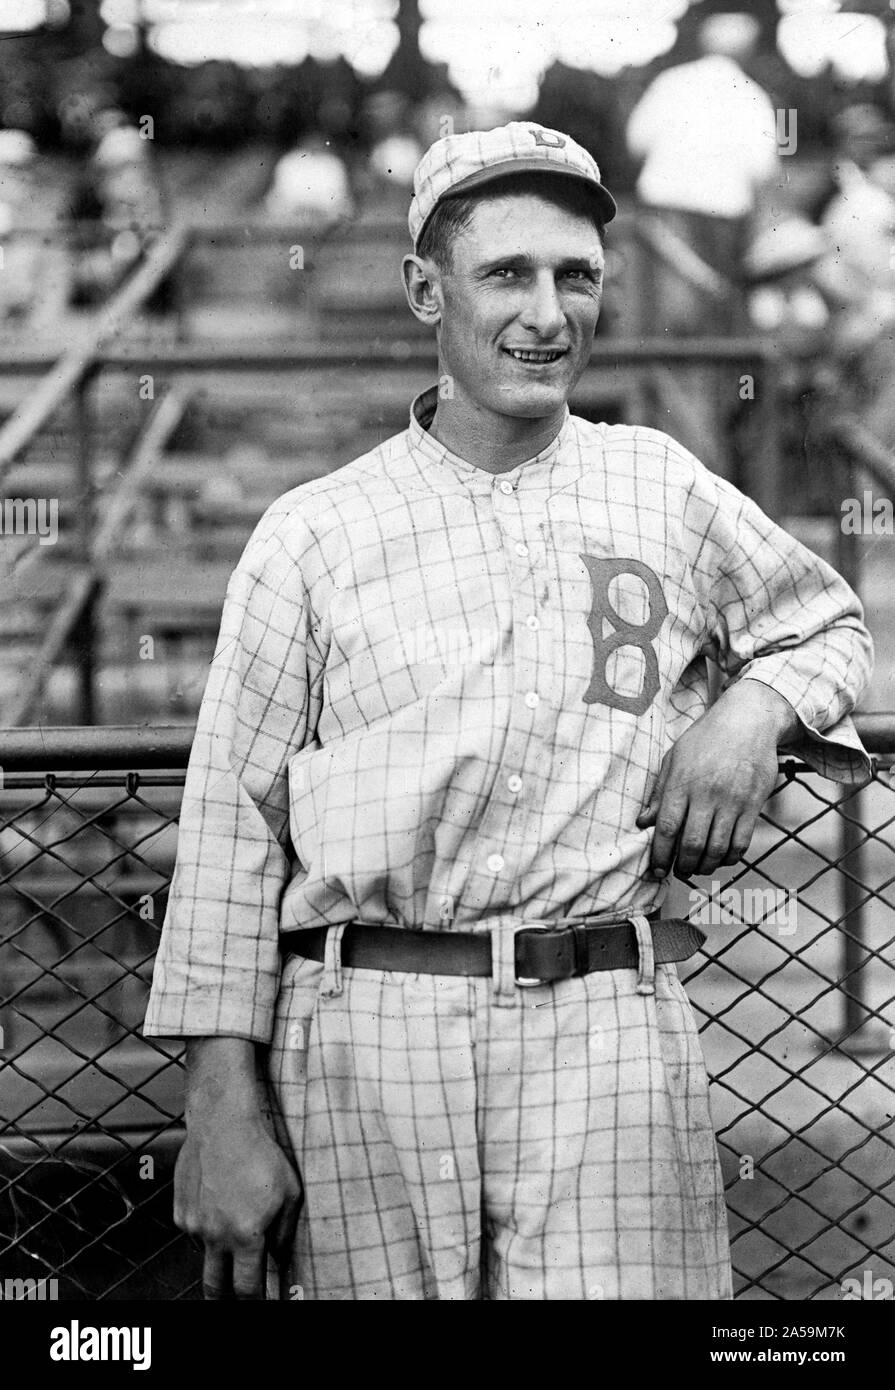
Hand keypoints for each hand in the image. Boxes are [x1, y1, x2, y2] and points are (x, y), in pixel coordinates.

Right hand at [174, 1112, 301, 1299]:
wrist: (222, 1123)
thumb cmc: (260, 1153)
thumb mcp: (289, 1193)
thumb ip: (286, 1232)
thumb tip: (280, 1257)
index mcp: (246, 1236)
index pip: (247, 1288)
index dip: (255, 1299)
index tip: (260, 1300)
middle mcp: (215, 1236)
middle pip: (215, 1288)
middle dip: (225, 1297)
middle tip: (235, 1293)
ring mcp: (194, 1225)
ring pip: (205, 1254)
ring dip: (218, 1250)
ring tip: (233, 1218)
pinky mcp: (180, 1211)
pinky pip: (194, 1231)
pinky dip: (206, 1226)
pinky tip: (219, 1201)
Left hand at [636, 681, 796, 880]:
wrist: (747, 721)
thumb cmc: (705, 739)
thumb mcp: (674, 758)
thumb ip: (660, 793)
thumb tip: (643, 822)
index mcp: (682, 783)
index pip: (667, 828)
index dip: (660, 855)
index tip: (657, 869)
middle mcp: (706, 794)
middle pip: (692, 844)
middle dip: (682, 866)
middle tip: (678, 872)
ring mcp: (732, 800)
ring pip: (717, 848)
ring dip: (706, 866)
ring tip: (698, 868)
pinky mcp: (753, 804)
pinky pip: (741, 842)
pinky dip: (730, 858)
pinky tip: (722, 858)